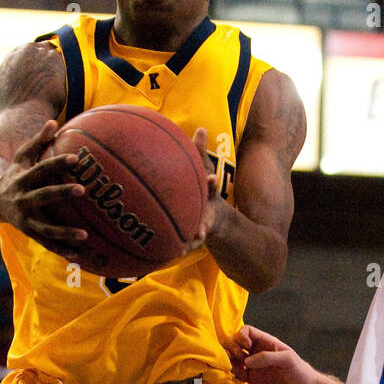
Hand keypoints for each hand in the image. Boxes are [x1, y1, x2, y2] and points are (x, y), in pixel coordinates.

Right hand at [0, 120, 90, 260]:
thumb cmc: (15, 174)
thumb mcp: (22, 157)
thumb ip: (38, 141)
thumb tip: (53, 121)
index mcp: (24, 178)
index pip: (43, 168)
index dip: (58, 162)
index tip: (75, 158)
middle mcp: (23, 199)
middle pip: (44, 195)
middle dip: (62, 192)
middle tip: (82, 189)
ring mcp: (25, 218)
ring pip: (46, 227)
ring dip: (65, 232)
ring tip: (85, 235)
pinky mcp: (28, 232)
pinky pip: (46, 243)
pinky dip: (61, 250)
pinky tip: (78, 255)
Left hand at [180, 127, 219, 255]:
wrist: (218, 219)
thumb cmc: (205, 190)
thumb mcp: (205, 171)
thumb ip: (201, 152)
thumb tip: (202, 128)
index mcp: (209, 196)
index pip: (211, 189)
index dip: (211, 184)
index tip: (212, 180)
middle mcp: (206, 213)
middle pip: (206, 220)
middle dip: (202, 225)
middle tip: (199, 231)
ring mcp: (200, 228)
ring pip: (195, 237)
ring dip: (189, 244)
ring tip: (181, 251)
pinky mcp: (191, 238)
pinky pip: (183, 245)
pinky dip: (177, 249)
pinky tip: (166, 255)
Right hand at [224, 324, 317, 383]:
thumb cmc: (301, 372)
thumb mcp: (288, 359)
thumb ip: (267, 357)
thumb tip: (246, 361)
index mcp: (266, 343)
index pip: (246, 331)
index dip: (241, 336)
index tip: (246, 347)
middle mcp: (257, 353)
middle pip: (234, 343)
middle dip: (231, 348)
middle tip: (239, 360)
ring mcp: (253, 367)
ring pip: (232, 359)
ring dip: (229, 362)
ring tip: (236, 370)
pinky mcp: (252, 381)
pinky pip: (236, 375)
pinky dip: (232, 376)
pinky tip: (238, 380)